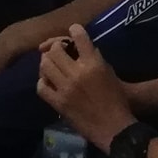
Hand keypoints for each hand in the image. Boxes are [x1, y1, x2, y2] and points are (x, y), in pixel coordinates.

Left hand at [36, 25, 135, 150]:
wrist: (113, 127)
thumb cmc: (115, 98)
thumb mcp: (108, 71)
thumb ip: (94, 57)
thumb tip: (80, 47)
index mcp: (94, 64)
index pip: (80, 37)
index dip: (75, 30)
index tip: (73, 30)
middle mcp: (77, 73)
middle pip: (56, 50)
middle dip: (56, 47)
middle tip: (59, 51)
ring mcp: (66, 88)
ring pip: (45, 66)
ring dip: (47, 62)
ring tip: (51, 65)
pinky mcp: (58, 103)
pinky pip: (41, 87)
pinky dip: (42, 82)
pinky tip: (48, 82)